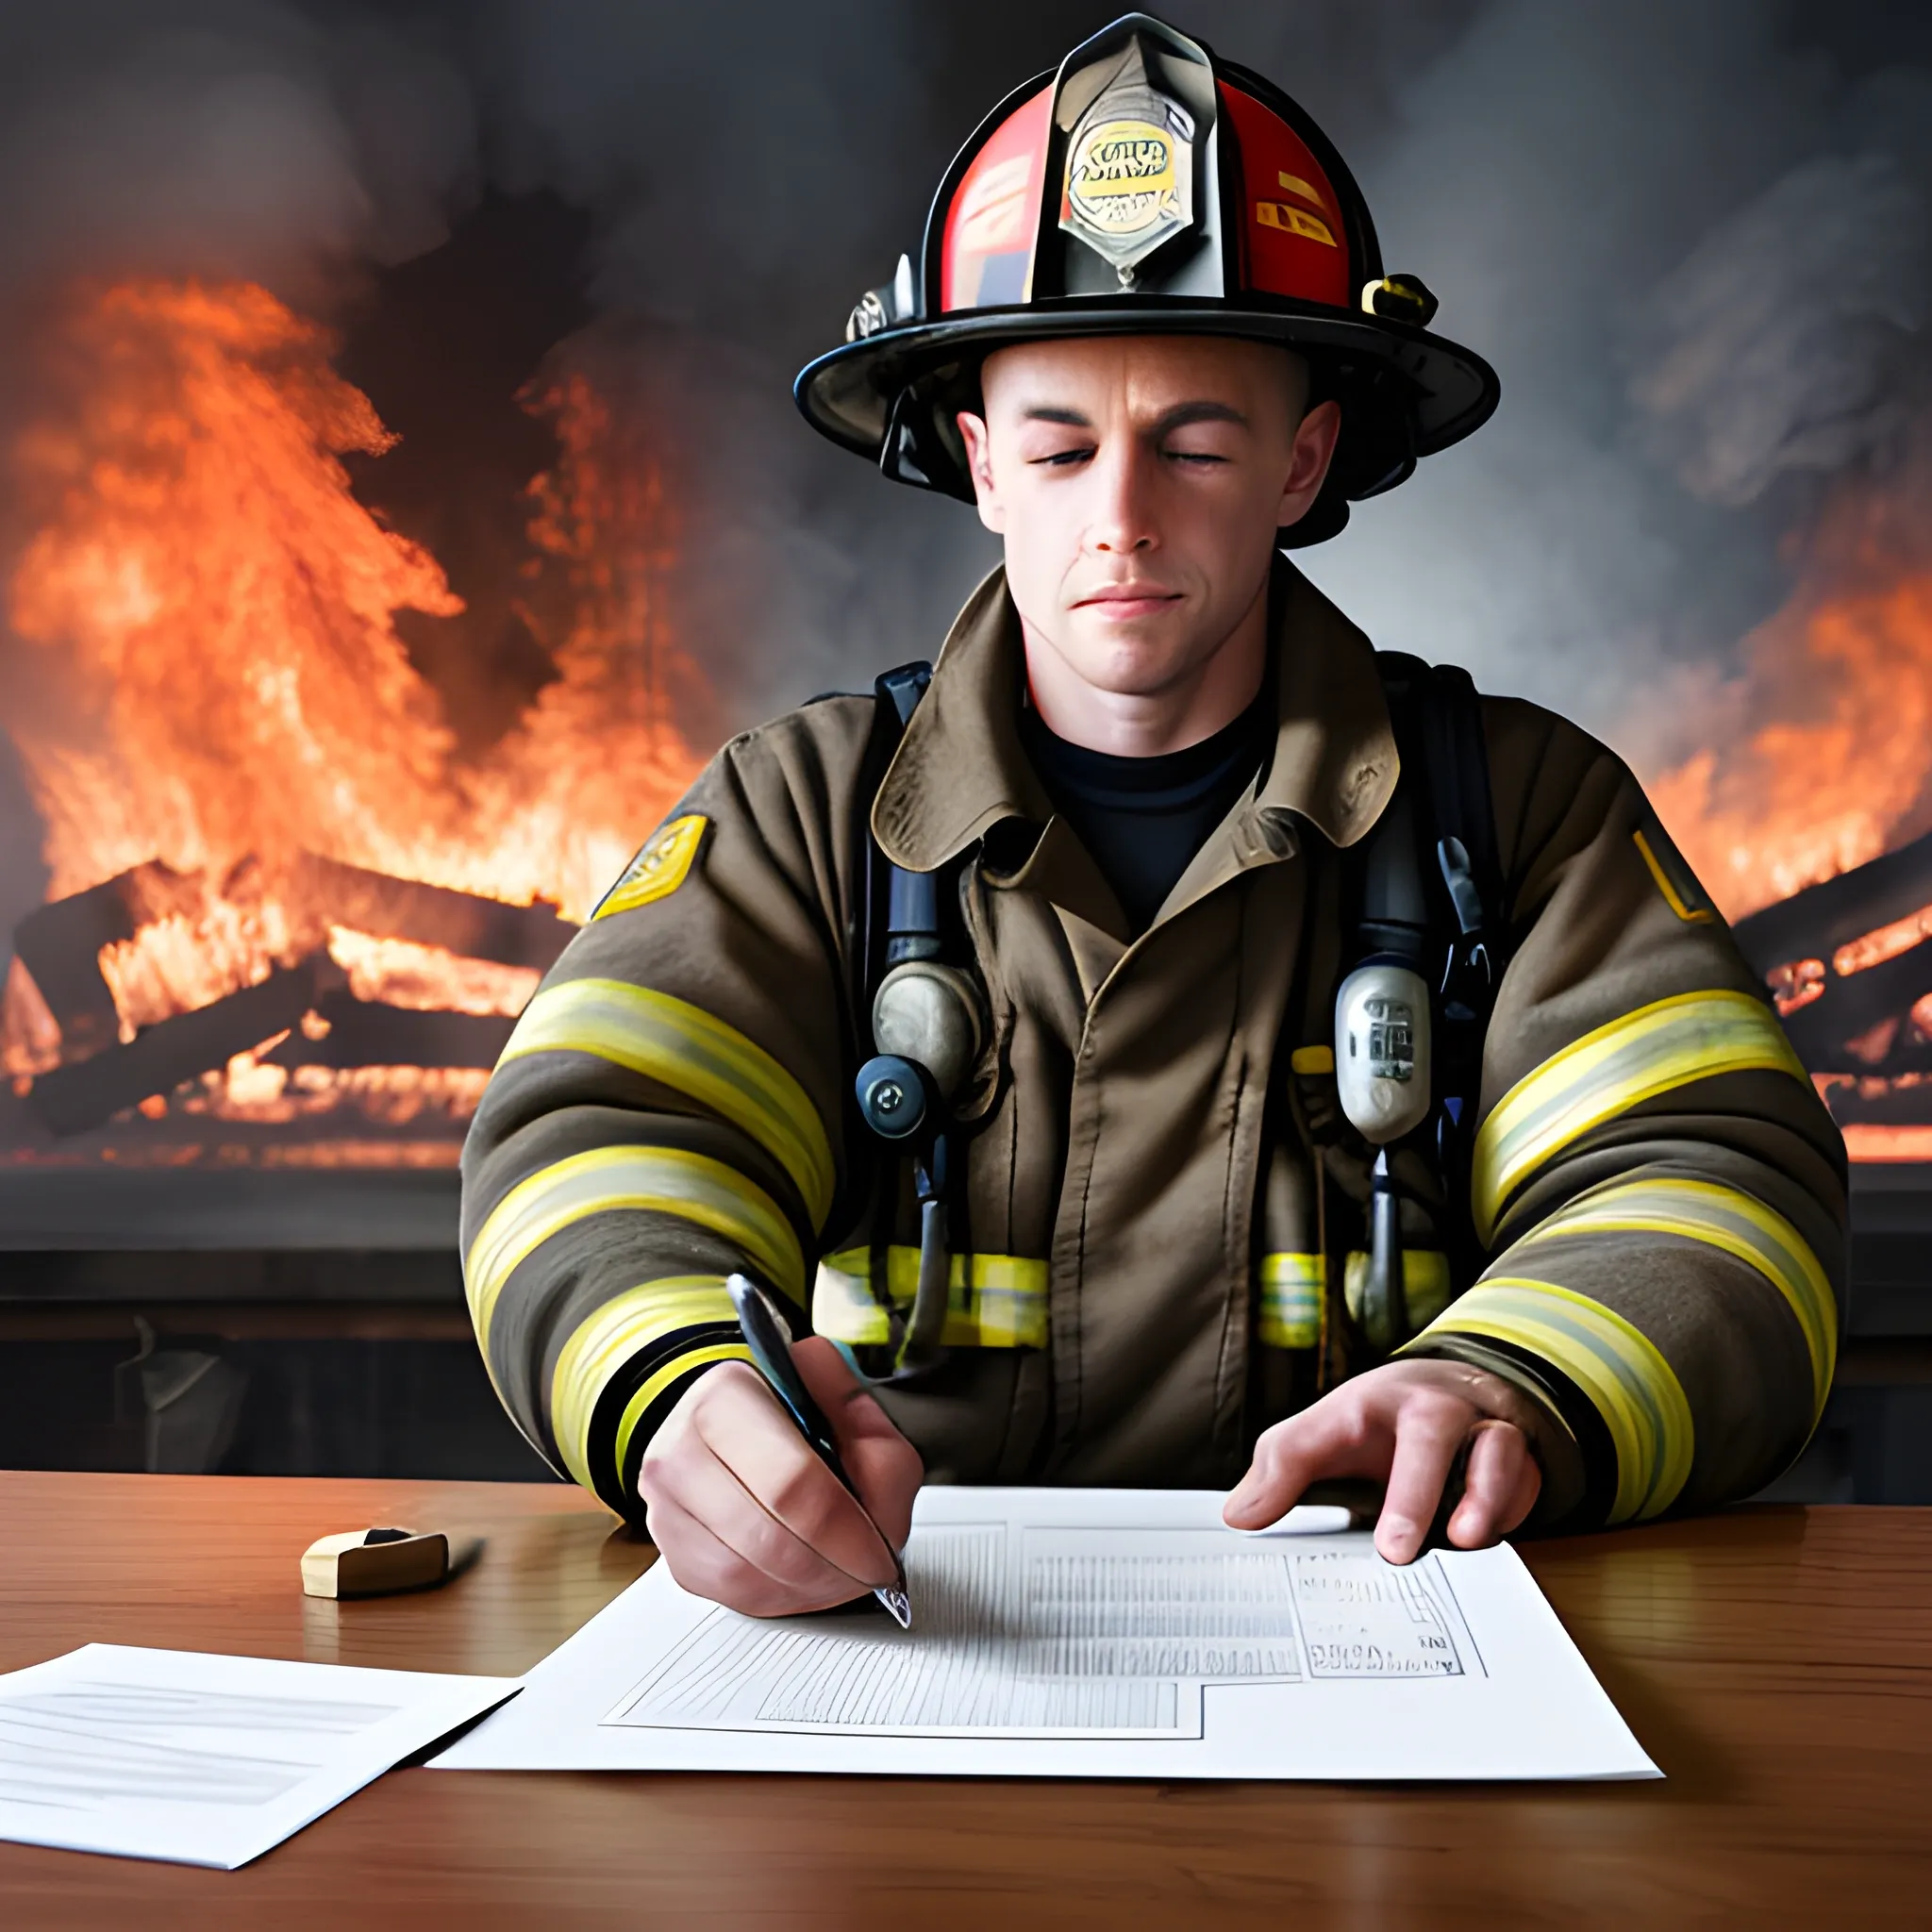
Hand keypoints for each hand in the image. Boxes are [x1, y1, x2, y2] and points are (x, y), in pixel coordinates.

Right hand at [639, 1337, 922, 1615]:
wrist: (744, 1429)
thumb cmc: (796, 1418)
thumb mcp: (852, 1408)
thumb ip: (872, 1431)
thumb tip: (874, 1466)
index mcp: (727, 1394)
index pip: (789, 1479)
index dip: (843, 1529)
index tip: (876, 1550)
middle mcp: (681, 1445)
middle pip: (764, 1536)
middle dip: (829, 1567)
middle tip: (866, 1568)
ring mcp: (665, 1500)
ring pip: (741, 1573)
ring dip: (804, 1585)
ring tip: (839, 1569)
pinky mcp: (669, 1546)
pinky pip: (725, 1593)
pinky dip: (775, 1594)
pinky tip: (802, 1574)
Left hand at [1223, 1359, 1543, 1563]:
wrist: (1459, 1394)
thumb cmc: (1380, 1421)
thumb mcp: (1320, 1435)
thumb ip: (1279, 1472)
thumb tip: (1240, 1517)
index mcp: (1372, 1402)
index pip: (1328, 1426)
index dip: (1294, 1466)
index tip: (1255, 1519)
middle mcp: (1435, 1410)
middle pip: (1430, 1431)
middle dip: (1414, 1491)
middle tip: (1394, 1551)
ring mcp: (1485, 1434)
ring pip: (1498, 1453)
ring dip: (1485, 1498)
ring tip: (1465, 1538)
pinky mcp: (1523, 1468)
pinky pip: (1526, 1491)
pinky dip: (1511, 1516)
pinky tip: (1485, 1541)